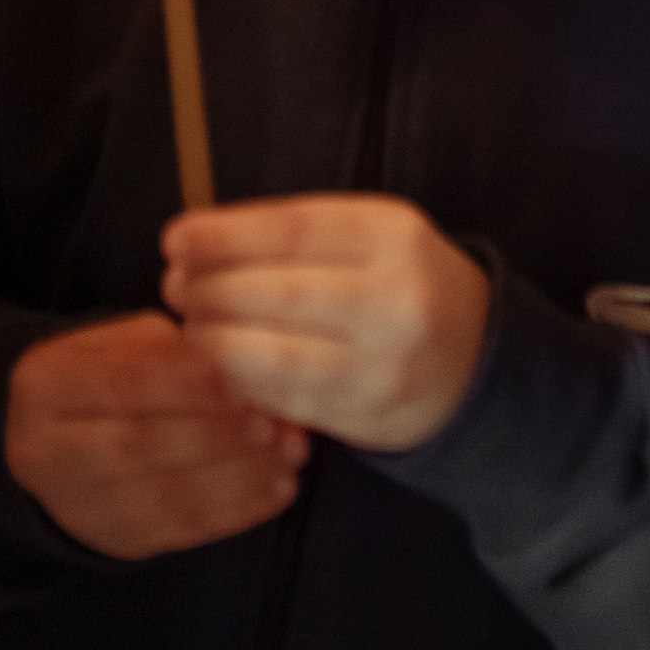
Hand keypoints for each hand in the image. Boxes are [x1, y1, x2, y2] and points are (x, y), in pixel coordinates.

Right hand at [3, 311, 307, 561]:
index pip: (122, 384)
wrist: (51, 447)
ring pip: (167, 495)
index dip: (188, 384)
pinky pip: (183, 531)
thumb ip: (170, 349)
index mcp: (46, 383)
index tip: (245, 380)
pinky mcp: (118, 542)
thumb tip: (237, 364)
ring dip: (238, 475)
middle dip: (219, 434)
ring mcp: (81, 506)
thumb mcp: (119, 343)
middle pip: (143, 445)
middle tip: (277, 423)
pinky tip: (278, 487)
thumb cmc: (102, 378)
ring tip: (290, 453)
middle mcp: (50, 451)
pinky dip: (238, 510)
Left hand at [163, 196, 491, 455]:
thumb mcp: (365, 233)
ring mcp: (386, 367)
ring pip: (277, 358)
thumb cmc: (396, 280)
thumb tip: (197, 244)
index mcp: (392, 235)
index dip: (223, 235)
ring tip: (192, 328)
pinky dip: (241, 386)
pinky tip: (220, 370)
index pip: (293, 229)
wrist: (474, 358)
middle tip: (175, 287)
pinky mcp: (369, 420)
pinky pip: (287, 403)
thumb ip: (292, 234)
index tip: (175, 239)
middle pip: (279, 294)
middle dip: (210, 291)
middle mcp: (397, 301)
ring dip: (216, 343)